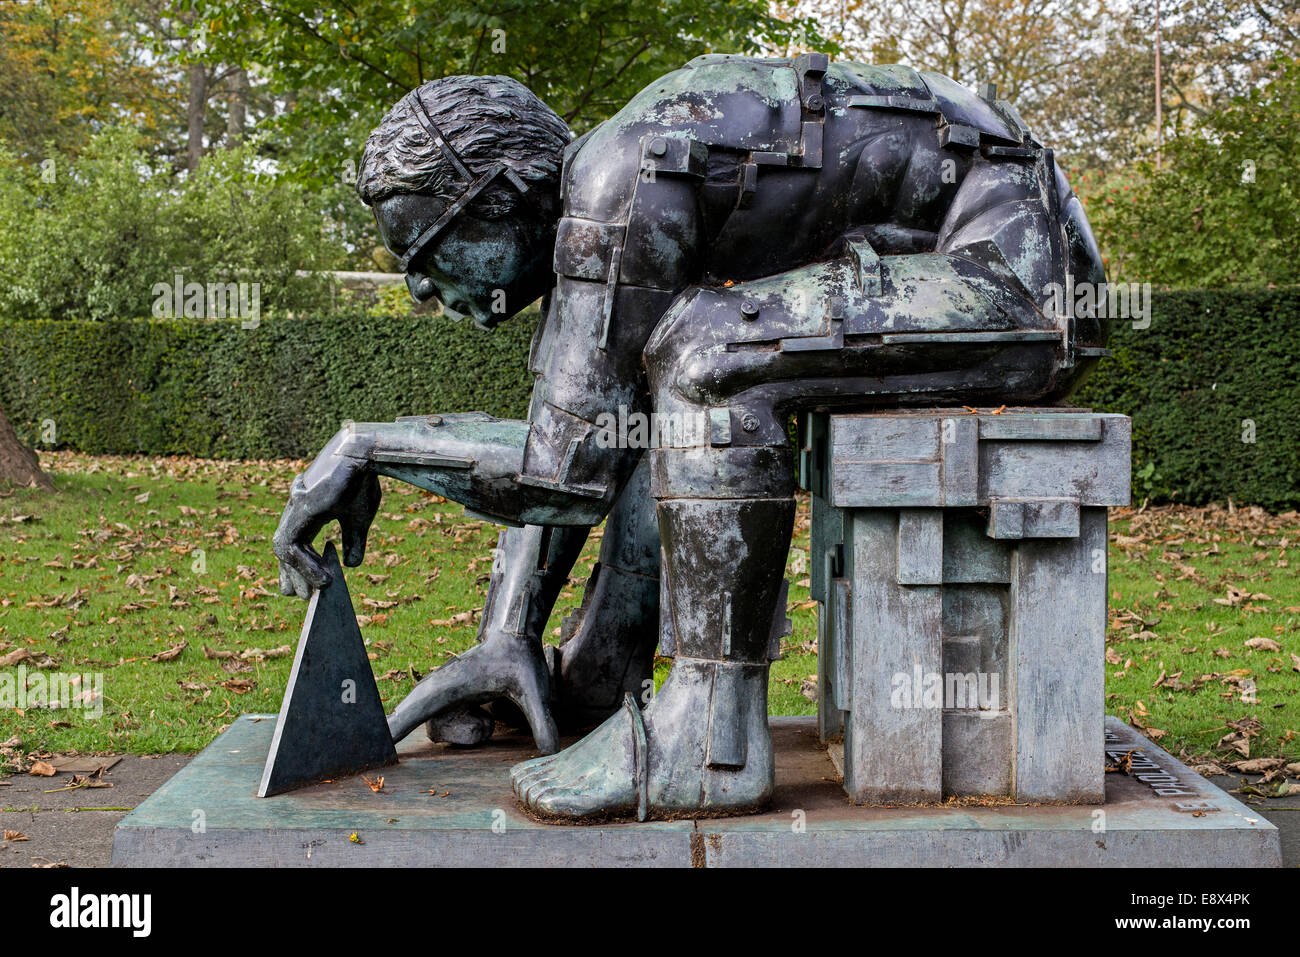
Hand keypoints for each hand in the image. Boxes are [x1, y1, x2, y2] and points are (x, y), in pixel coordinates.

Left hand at [273, 436, 381, 598]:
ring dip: (300, 575)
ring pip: (284, 552)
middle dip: (294, 577)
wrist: (364, 458)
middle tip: (309, 598)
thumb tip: (351, 565)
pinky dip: (305, 566)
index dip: (302, 569)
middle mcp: (295, 512)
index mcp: (307, 512)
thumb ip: (353, 542)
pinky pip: (290, 546)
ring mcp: (294, 510)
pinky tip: (325, 579)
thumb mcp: (359, 520)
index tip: (319, 586)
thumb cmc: (361, 483)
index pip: (295, 546)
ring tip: (320, 591)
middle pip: (284, 552)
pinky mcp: (299, 510)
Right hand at [387, 629, 559, 753]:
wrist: (514, 637)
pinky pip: (449, 729)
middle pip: (428, 729)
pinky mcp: (445, 704)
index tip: (370, 743)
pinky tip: (488, 712)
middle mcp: (436, 692)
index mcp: (448, 685)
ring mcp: (438, 699)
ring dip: (470, 732)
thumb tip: (550, 750)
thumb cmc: (519, 658)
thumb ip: (541, 718)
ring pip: (443, 733)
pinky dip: (470, 728)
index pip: (413, 711)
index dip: (391, 729)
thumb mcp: (535, 687)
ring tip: (493, 715)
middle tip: (465, 728)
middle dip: (441, 732)